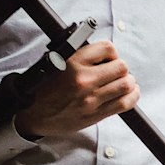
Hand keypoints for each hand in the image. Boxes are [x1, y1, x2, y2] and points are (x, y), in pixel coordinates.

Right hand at [15, 40, 139, 137]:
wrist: (31, 114)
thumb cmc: (44, 88)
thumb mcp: (58, 63)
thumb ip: (82, 57)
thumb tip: (105, 53)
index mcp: (73, 63)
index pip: (107, 48)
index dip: (111, 53)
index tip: (108, 58)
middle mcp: (83, 80)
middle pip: (121, 67)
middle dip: (121, 68)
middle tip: (115, 72)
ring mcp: (90, 99)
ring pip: (126, 85)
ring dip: (129, 82)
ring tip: (124, 82)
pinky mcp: (94, 115)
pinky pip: (124, 104)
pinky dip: (132, 96)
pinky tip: (129, 94)